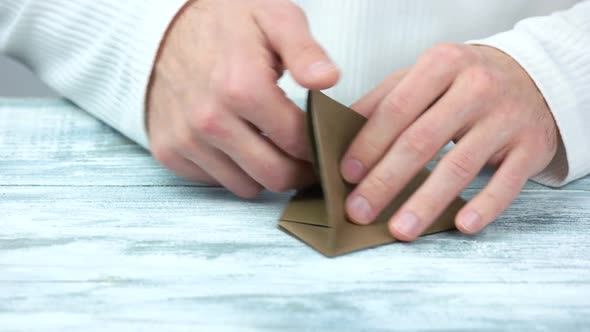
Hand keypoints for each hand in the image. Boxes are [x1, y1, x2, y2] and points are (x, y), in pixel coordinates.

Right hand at [147, 0, 338, 197]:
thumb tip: (328, 79)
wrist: (164, 28)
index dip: (319, 147)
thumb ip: (305, 51)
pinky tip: (239, 145)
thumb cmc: (225, 23)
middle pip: (275, 176)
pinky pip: (215, 182)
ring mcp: (185, 139)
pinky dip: (232, 170)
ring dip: (265, 173)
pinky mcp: (168, 151)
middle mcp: (210, 121)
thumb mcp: (274, 18)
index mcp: (241, 87)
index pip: (298, 142)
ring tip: (272, 147)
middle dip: (300, 171)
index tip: (325, 144)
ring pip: (246, 187)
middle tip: (307, 159)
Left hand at [340, 43, 557, 239]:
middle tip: (360, 211)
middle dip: (385, 180)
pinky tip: (462, 225)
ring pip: (460, 166)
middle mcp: (476, 87)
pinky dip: (484, 206)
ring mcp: (507, 117)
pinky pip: (507, 182)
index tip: (345, 174)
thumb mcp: (425, 75)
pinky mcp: (531, 145)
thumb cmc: (463, 82)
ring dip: (426, 202)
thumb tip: (338, 132)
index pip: (396, 109)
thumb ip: (384, 100)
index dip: (368, 144)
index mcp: (442, 64)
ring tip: (400, 230)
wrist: (534, 77)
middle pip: (422, 140)